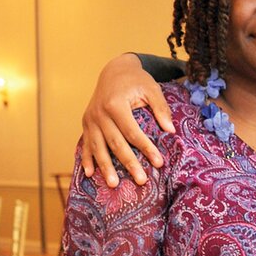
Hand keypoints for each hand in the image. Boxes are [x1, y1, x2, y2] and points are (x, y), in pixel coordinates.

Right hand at [81, 54, 173, 186]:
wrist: (114, 70)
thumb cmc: (136, 80)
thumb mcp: (151, 88)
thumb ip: (161, 108)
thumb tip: (170, 130)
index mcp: (115, 104)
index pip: (132, 131)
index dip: (146, 148)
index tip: (159, 163)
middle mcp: (99, 113)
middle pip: (115, 143)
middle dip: (128, 163)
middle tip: (141, 181)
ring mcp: (90, 119)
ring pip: (98, 147)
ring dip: (105, 167)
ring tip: (114, 185)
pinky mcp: (86, 123)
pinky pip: (85, 144)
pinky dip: (86, 159)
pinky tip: (90, 174)